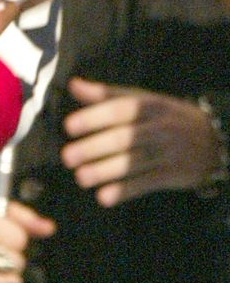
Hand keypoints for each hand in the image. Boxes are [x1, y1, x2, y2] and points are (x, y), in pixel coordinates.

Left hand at [61, 77, 223, 204]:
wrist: (216, 141)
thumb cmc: (167, 118)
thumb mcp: (144, 100)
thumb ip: (107, 95)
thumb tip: (73, 85)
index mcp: (152, 105)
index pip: (121, 109)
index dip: (94, 117)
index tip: (69, 126)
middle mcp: (162, 128)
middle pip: (125, 138)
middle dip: (94, 148)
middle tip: (67, 157)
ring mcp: (170, 153)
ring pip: (134, 163)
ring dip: (105, 171)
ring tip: (80, 177)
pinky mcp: (175, 175)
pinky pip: (147, 184)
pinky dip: (124, 191)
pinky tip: (104, 197)